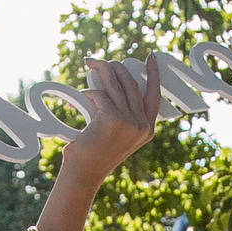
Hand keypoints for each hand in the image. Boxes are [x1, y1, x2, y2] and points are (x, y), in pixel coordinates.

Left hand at [56, 57, 162, 189]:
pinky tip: (78, 101)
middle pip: (130, 83)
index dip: (153, 74)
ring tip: (90, 64)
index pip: (154, 95)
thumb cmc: (95, 154)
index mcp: (147, 129)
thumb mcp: (117, 135)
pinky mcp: (112, 117)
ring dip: (101, 70)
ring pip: (114, 84)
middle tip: (99, 62)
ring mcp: (129, 121)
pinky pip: (98, 95)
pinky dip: (87, 94)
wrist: (83, 173)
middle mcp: (142, 124)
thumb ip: (124, 114)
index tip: (150, 57)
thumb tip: (115, 83)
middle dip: (114, 67)